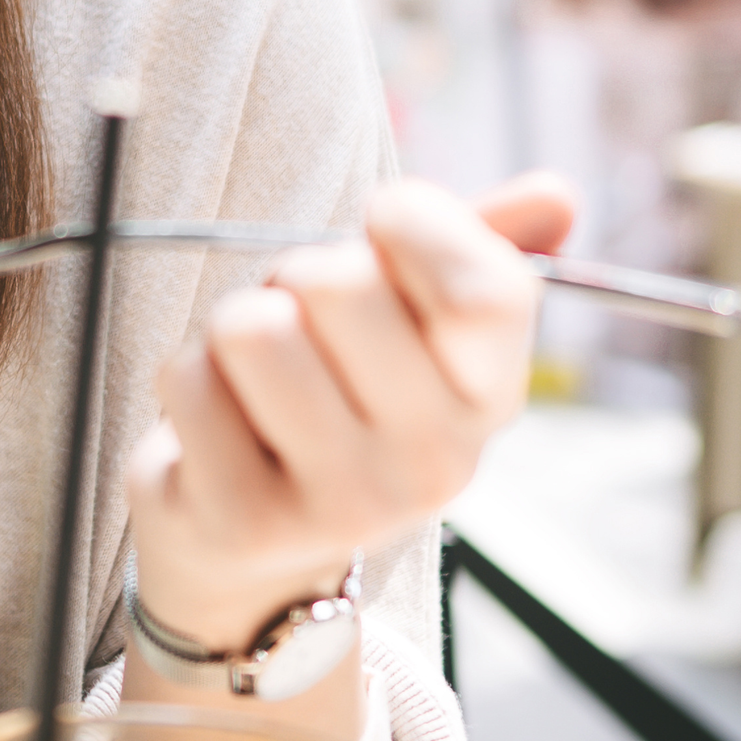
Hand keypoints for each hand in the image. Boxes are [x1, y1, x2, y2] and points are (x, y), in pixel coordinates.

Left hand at [125, 172, 574, 651]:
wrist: (251, 546)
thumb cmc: (333, 399)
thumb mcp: (412, 331)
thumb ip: (476, 253)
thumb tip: (553, 194)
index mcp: (489, 400)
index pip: (487, 288)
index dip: (421, 222)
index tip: (382, 221)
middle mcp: (434, 462)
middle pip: (336, 284)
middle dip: (295, 275)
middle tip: (298, 323)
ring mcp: (341, 502)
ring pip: (253, 327)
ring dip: (231, 327)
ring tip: (253, 373)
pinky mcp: (246, 521)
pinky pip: (191, 381)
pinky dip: (186, 380)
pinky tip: (215, 424)